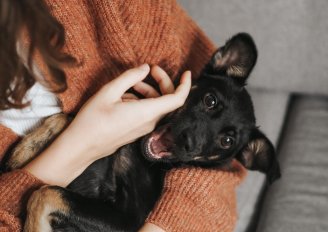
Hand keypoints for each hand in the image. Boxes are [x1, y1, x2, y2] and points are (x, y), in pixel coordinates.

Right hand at [24, 64, 190, 186]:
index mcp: (146, 112)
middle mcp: (150, 122)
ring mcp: (144, 129)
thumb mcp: (108, 92)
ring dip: (149, 91)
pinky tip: (124, 96)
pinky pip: (148, 113)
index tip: (186, 72)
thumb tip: (145, 68)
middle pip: (167, 100)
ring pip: (157, 106)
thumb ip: (129, 77)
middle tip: (150, 69)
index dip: (185, 85)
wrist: (82, 147)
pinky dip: (142, 100)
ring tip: (131, 83)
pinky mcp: (138, 131)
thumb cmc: (92, 120)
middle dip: (162, 82)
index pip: (177, 99)